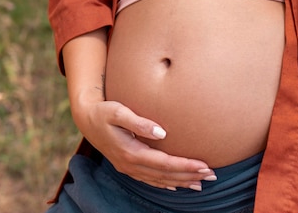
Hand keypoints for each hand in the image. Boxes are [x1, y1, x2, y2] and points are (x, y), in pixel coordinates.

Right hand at [73, 100, 215, 190]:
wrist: (85, 119)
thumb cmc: (104, 111)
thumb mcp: (118, 111)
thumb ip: (139, 122)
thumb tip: (161, 132)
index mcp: (131, 152)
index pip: (165, 163)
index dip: (186, 165)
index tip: (205, 165)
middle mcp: (130, 164)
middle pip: (165, 175)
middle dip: (190, 176)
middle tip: (212, 175)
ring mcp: (128, 168)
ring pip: (159, 180)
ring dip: (181, 182)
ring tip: (201, 183)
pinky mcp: (127, 166)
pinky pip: (150, 180)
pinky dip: (165, 184)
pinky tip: (176, 185)